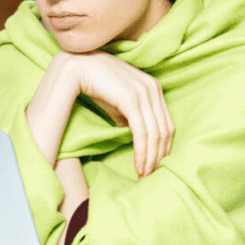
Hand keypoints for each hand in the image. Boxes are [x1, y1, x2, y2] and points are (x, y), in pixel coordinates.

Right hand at [64, 51, 173, 178]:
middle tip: (153, 177)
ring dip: (151, 160)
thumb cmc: (95, 84)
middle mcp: (153, 89)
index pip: (167, 124)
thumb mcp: (117, 102)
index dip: (164, 147)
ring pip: (155, 135)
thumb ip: (128, 116)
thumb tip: (131, 132)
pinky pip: (142, 133)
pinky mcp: (131, 100)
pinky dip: (142, 153)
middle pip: (164, 132)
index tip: (157, 165)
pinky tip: (139, 167)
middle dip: (159, 158)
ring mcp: (144, 93)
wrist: (77, 67)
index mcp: (154, 88)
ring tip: (145, 176)